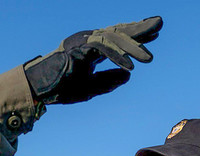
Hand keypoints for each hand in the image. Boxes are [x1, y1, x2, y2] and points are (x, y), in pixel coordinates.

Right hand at [24, 16, 162, 104]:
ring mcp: (83, 41)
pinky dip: (117, 57)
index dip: (137, 36)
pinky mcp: (78, 48)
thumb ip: (109, 81)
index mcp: (92, 47)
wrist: (39, 89)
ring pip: (113, 39)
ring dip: (132, 47)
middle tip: (160, 23)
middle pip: (119, 31)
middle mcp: (89, 40)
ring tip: (149, 58)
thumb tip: (129, 75)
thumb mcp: (91, 88)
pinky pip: (102, 49)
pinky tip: (130, 66)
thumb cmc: (61, 87)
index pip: (118, 39)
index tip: (156, 33)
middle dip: (140, 29)